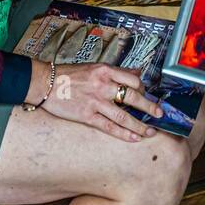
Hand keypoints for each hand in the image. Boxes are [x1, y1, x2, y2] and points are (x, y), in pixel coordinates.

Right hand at [27, 60, 163, 141]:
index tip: (148, 95)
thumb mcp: (94, 67)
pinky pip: (109, 127)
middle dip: (149, 107)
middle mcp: (102, 85)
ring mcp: (95, 102)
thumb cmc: (68, 75)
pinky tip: (134, 138)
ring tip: (151, 131)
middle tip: (160, 114)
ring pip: (123, 116)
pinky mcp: (86, 116)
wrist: (44, 83)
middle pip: (133, 97)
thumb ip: (116, 71)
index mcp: (105, 71)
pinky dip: (123, 133)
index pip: (133, 79)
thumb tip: (137, 72)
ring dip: (140, 125)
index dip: (143, 89)